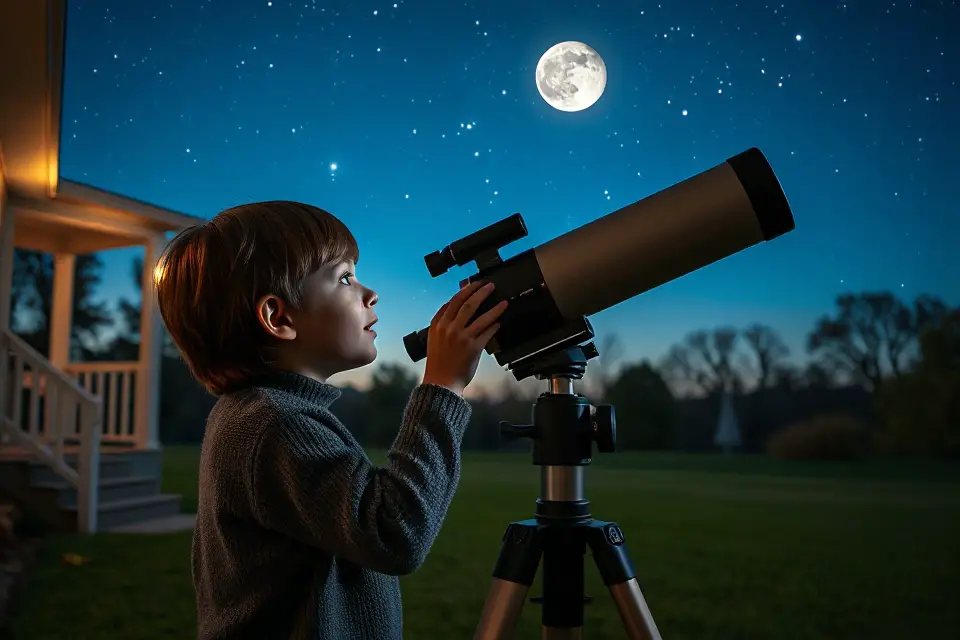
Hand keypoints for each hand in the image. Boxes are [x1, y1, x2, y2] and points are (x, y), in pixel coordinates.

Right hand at [422, 281, 507, 395]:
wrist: (441, 382)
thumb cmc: (439, 361)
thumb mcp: (434, 338)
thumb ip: (443, 321)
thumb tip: (455, 304)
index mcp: (438, 324)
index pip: (454, 301)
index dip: (466, 290)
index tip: (475, 284)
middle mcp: (449, 329)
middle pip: (468, 304)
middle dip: (481, 292)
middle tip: (490, 286)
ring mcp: (462, 338)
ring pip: (481, 318)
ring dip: (494, 308)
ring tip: (503, 302)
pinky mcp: (473, 348)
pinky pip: (487, 333)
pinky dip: (494, 326)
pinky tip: (499, 322)